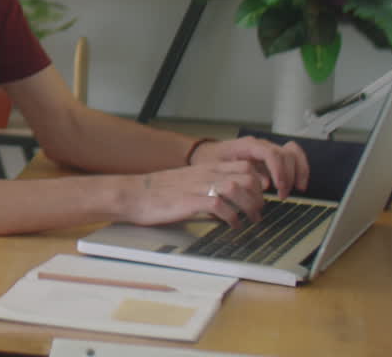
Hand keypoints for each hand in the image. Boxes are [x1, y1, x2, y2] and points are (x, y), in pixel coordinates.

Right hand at [122, 161, 269, 227]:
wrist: (132, 194)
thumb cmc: (156, 192)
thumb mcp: (185, 181)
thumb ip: (204, 184)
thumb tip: (223, 197)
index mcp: (204, 168)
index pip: (244, 166)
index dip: (257, 182)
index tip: (258, 196)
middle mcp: (204, 174)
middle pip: (247, 177)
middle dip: (258, 196)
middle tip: (257, 211)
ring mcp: (197, 187)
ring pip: (237, 188)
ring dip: (249, 206)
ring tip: (250, 219)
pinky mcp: (189, 201)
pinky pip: (220, 206)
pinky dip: (232, 217)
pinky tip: (232, 225)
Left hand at [189, 136, 310, 198]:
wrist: (207, 153)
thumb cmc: (211, 160)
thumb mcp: (219, 167)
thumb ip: (239, 174)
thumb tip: (263, 184)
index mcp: (247, 145)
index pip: (271, 153)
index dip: (278, 170)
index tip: (278, 187)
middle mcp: (260, 144)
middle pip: (285, 154)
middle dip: (288, 176)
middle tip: (282, 195)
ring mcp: (268, 148)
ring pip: (293, 154)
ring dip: (297, 173)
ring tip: (292, 191)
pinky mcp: (272, 156)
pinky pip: (293, 157)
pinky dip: (300, 170)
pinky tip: (299, 185)